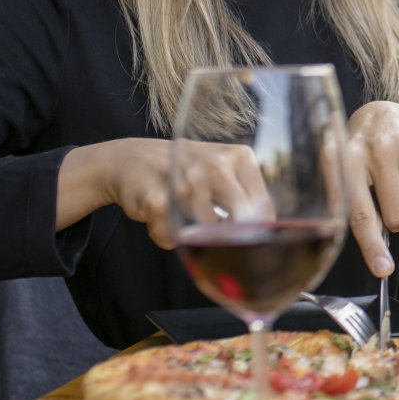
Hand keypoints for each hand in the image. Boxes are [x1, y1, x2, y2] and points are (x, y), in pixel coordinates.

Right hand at [58, 137, 269, 250]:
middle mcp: (215, 164)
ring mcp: (185, 180)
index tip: (250, 242)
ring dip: (194, 239)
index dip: (257, 232)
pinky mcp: (158, 198)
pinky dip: (166, 237)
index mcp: (238, 156)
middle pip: (239, 221)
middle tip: (216, 240)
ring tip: (183, 221)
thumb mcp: (221, 169)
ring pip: (205, 233)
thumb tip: (267, 235)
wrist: (131, 158)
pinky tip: (162, 222)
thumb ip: (244, 195)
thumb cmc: (185, 171)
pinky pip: (172, 237)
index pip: (262, 207)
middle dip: (230, 239)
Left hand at [345, 100, 398, 277]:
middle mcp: (370, 149)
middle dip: (392, 219)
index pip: (359, 214)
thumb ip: (352, 210)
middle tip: (382, 197)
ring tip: (389, 175)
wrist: (382, 112)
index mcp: (340, 160)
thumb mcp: (343, 174)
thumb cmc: (357, 155)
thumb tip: (376, 257)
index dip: (371, 246)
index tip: (383, 270)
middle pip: (395, 216)